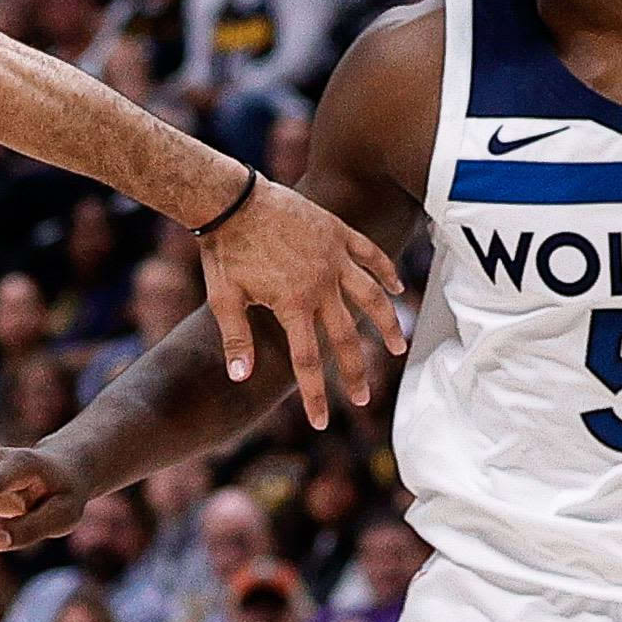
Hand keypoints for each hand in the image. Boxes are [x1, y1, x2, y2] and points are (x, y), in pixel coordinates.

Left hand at [193, 176, 405, 424]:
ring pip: (371, 297)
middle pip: (346, 337)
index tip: (320, 423)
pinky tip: (397, 288)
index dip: (315, 396)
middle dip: (355, 373)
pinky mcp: (338, 233)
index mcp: (293, 304)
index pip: (308, 362)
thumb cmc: (225, 250)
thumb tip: (241, 378)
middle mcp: (321, 284)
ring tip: (398, 348)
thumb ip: (236, 339)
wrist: (232, 198)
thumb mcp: (223, 298)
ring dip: (387, 324)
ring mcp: (334, 257)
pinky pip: (371, 255)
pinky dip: (386, 271)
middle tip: (364, 399)